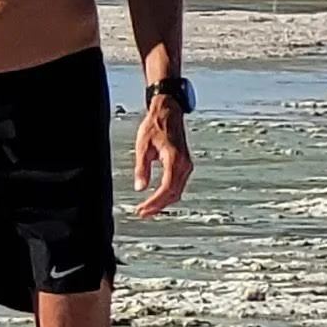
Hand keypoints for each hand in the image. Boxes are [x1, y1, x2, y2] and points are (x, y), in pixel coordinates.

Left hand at [133, 99, 192, 216]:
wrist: (168, 112)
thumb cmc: (154, 126)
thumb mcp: (142, 147)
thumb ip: (141, 168)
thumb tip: (140, 188)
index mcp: (175, 160)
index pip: (167, 188)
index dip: (154, 202)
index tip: (142, 209)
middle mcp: (185, 164)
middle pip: (173, 194)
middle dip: (158, 206)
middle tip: (142, 213)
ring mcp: (187, 165)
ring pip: (177, 191)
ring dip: (163, 202)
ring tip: (147, 209)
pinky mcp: (185, 165)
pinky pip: (178, 185)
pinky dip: (168, 194)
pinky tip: (157, 198)